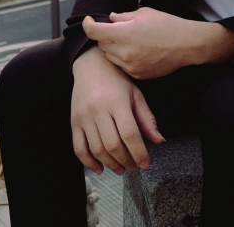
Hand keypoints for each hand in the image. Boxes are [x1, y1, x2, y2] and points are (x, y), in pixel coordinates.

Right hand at [71, 46, 164, 175]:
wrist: (91, 65)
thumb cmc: (117, 79)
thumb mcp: (136, 94)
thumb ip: (147, 118)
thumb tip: (159, 141)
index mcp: (117, 101)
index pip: (129, 133)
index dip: (139, 152)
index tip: (146, 164)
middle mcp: (99, 109)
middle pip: (113, 144)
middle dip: (126, 160)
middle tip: (134, 167)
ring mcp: (84, 116)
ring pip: (97, 149)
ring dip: (110, 164)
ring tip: (121, 168)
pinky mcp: (74, 121)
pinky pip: (79, 148)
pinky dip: (88, 163)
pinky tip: (100, 168)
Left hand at [82, 7, 194, 79]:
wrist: (186, 44)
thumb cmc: (167, 25)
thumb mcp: (144, 13)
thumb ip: (123, 16)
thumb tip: (111, 19)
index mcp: (125, 33)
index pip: (94, 32)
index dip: (88, 24)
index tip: (88, 21)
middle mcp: (124, 52)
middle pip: (102, 45)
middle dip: (106, 36)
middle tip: (119, 30)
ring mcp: (130, 66)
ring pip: (110, 57)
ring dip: (114, 49)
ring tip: (130, 41)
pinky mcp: (137, 75)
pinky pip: (122, 66)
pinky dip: (124, 59)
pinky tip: (138, 51)